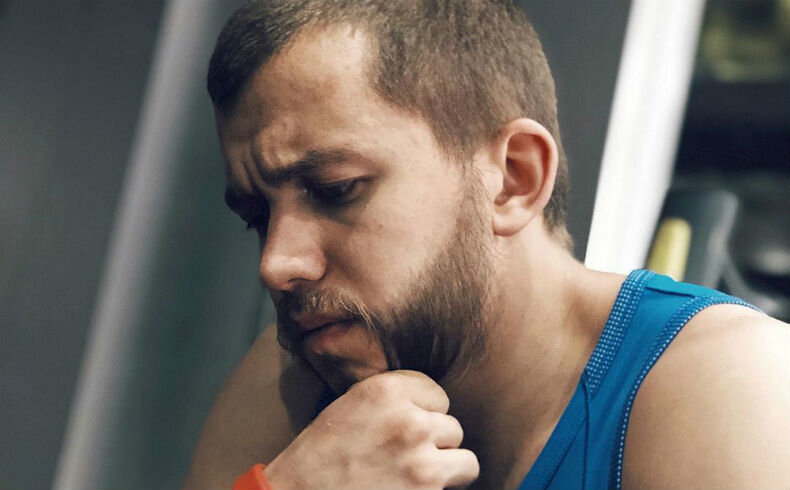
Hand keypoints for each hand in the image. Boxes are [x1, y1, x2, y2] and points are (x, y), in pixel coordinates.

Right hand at [263, 370, 478, 489]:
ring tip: (417, 478)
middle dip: (434, 444)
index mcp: (386, 391)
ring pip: (466, 461)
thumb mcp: (352, 405)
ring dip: (447, 471)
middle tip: (405, 457)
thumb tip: (431, 403)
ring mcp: (421, 464)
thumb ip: (393, 399)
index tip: (403, 428)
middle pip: (453, 427)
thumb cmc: (320, 456)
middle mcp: (409, 422)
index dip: (423, 413)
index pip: (437, 395)